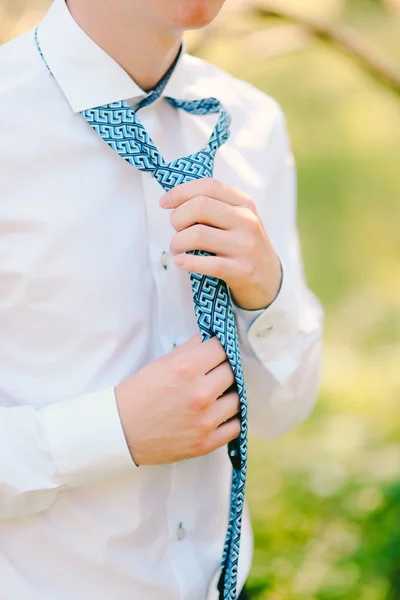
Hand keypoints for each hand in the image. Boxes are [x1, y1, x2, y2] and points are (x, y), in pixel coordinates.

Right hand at [115, 334, 239, 465]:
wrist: (119, 432)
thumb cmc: (137, 395)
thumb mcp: (161, 364)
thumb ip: (189, 350)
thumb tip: (211, 338)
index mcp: (186, 369)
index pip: (221, 348)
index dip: (219, 347)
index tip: (217, 350)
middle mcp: (199, 394)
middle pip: (232, 371)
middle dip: (224, 368)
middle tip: (214, 371)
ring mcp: (205, 421)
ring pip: (238, 398)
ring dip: (228, 393)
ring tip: (216, 393)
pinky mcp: (206, 443)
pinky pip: (235, 426)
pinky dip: (230, 418)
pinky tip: (220, 413)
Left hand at [160, 178, 281, 309]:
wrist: (270, 279)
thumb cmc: (242, 246)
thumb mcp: (238, 219)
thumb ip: (213, 206)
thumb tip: (173, 200)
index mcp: (244, 203)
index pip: (209, 186)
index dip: (181, 191)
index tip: (164, 203)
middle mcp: (247, 221)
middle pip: (199, 206)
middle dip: (177, 218)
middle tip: (176, 230)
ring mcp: (246, 246)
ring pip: (198, 235)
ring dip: (177, 242)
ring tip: (177, 248)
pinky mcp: (242, 270)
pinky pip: (207, 263)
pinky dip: (187, 262)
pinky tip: (180, 262)